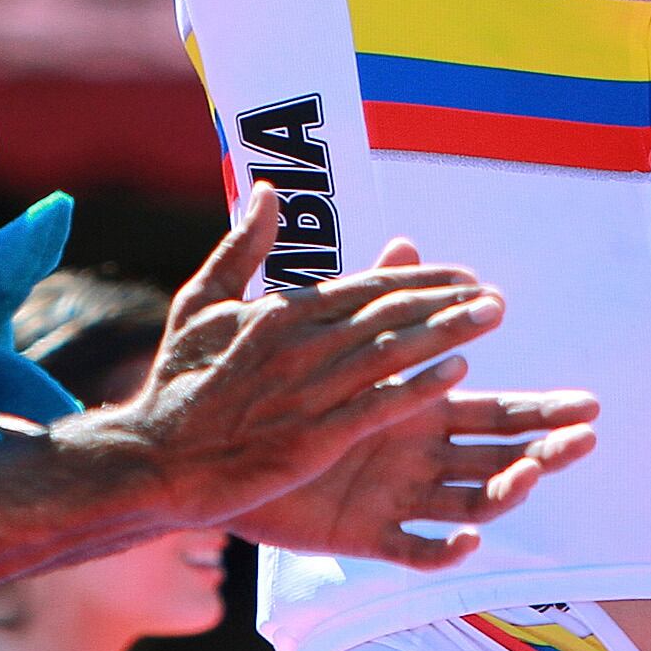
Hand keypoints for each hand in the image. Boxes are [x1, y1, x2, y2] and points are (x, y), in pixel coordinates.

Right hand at [87, 190, 511, 529]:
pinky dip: (419, 385)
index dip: (421, 279)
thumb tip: (268, 191)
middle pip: (390, 313)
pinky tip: (457, 372)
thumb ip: (242, 247)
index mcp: (282, 312)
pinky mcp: (314, 439)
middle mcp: (302, 345)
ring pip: (393, 352)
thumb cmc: (178, 381)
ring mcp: (310, 392)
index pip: (367, 286)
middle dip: (449, 300)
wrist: (154, 458)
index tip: (463, 275)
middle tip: (496, 294)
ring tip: (492, 315)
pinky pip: (378, 405)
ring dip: (449, 330)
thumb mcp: (203, 303)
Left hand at [233, 240, 597, 568]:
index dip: (540, 411)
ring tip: (527, 474)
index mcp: (420, 410)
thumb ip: (371, 296)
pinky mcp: (367, 532)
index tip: (588, 404)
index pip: (495, 411)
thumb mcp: (326, 336)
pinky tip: (469, 540)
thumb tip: (405, 240)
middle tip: (587, 437)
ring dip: (504, 492)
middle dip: (546, 449)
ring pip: (470, 502)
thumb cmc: (279, 390)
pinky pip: (415, 548)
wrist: (221, 448)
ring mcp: (399, 495)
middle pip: (498, 456)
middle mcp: (421, 454)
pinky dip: (446, 549)